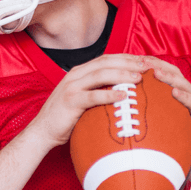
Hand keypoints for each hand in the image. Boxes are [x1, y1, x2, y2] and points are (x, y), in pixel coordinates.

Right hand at [30, 54, 149, 148]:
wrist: (43, 131)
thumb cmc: (67, 117)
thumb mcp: (84, 99)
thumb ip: (99, 91)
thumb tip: (124, 92)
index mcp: (81, 72)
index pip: (107, 59)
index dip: (127, 58)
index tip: (145, 61)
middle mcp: (76, 75)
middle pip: (106, 62)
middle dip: (128, 63)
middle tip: (147, 67)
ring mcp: (72, 87)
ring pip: (100, 74)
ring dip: (121, 75)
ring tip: (138, 79)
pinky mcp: (70, 101)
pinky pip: (92, 96)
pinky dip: (109, 95)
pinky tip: (123, 97)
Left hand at [139, 56, 190, 171]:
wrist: (189, 158)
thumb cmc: (167, 139)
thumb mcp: (152, 120)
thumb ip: (142, 108)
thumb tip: (117, 102)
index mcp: (173, 91)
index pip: (162, 71)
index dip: (148, 63)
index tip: (131, 60)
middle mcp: (185, 92)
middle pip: (173, 72)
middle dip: (157, 65)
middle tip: (142, 61)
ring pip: (183, 84)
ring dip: (169, 77)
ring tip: (156, 73)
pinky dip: (184, 96)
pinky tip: (174, 93)